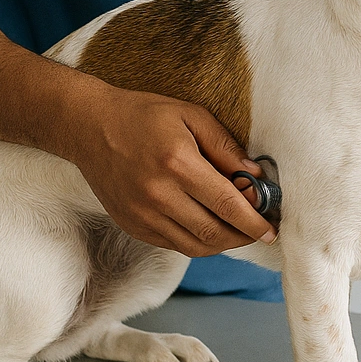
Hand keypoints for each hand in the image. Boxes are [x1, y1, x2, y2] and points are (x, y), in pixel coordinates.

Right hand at [69, 80, 276, 256]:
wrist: (89, 126)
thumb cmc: (144, 115)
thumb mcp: (191, 115)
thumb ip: (225, 147)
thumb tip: (255, 177)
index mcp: (178, 163)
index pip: (227, 204)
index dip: (254, 221)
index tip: (271, 229)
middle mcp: (159, 195)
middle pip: (213, 232)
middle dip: (243, 236)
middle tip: (259, 231)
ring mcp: (142, 215)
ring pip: (194, 246)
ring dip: (222, 244)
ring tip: (237, 232)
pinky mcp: (131, 225)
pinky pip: (172, 245)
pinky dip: (196, 242)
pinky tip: (207, 227)